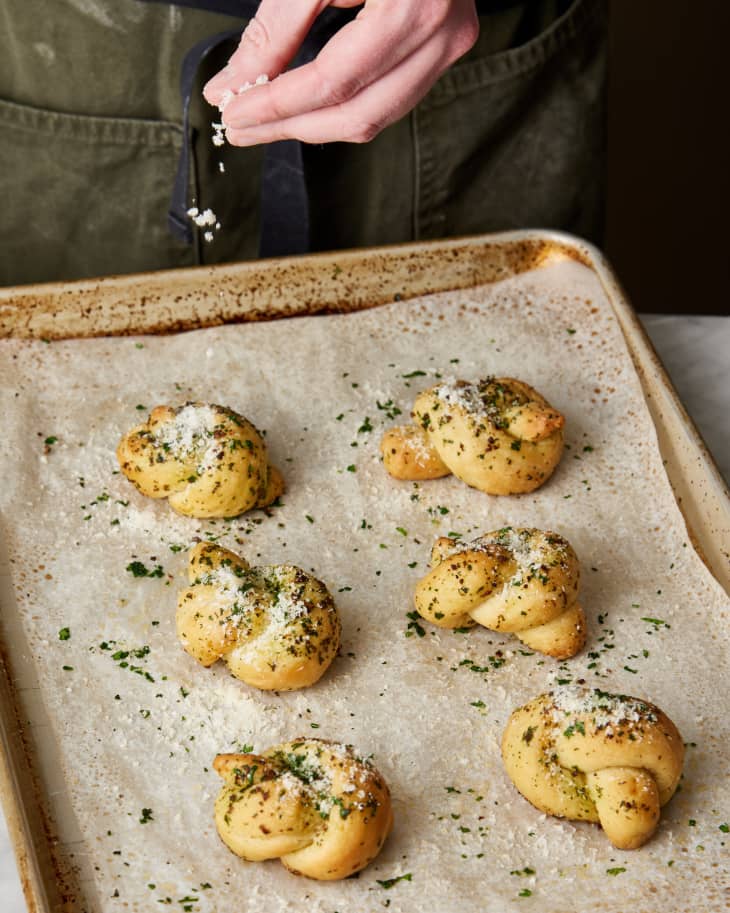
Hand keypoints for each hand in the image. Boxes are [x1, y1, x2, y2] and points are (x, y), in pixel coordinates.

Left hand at [204, 0, 478, 144]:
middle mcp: (441, 33)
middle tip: (241, 127)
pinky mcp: (441, 48)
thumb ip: (277, 27)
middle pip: (356, 114)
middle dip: (292, 127)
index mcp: (413, 4)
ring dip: (315, 127)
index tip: (234, 112)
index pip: (334, 81)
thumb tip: (237, 82)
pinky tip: (305, 107)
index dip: (278, 106)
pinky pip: (388, 100)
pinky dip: (343, 109)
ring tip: (265, 122)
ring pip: (374, 118)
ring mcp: (447, 45)